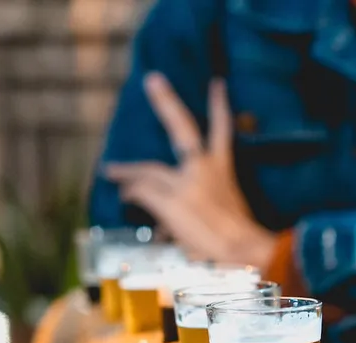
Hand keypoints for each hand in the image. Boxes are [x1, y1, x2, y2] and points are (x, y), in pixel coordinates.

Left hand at [104, 73, 275, 268]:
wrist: (243, 249)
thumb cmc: (239, 237)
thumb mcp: (227, 211)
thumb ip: (198, 205)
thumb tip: (167, 222)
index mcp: (224, 169)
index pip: (223, 130)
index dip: (219, 106)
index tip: (217, 84)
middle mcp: (204, 169)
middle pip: (181, 128)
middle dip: (167, 102)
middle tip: (153, 80)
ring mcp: (185, 183)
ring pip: (148, 170)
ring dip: (127, 172)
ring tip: (112, 171)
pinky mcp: (170, 201)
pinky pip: (141, 193)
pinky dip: (133, 194)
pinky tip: (125, 195)